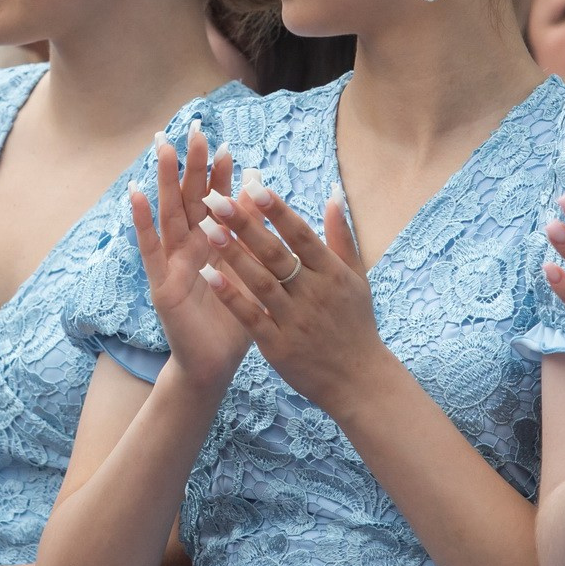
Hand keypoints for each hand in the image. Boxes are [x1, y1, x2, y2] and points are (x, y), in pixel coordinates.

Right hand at [129, 124, 247, 386]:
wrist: (216, 365)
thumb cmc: (236, 321)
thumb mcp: (251, 273)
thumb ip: (252, 234)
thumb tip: (261, 188)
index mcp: (214, 245)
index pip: (216, 201)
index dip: (218, 174)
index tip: (224, 144)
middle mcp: (190, 248)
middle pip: (188, 198)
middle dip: (190, 165)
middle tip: (192, 130)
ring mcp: (172, 262)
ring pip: (167, 214)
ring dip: (164, 181)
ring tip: (162, 147)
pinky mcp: (160, 282)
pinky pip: (149, 247)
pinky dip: (141, 220)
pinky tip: (135, 193)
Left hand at [193, 176, 383, 414]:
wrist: (358, 380)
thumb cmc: (355, 323)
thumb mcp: (357, 278)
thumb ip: (342, 236)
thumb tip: (332, 194)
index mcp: (332, 273)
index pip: (301, 235)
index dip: (277, 210)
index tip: (253, 185)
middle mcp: (314, 293)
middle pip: (275, 253)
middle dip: (245, 224)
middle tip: (215, 199)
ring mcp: (295, 320)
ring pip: (260, 281)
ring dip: (232, 254)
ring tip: (206, 229)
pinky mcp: (278, 345)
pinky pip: (250, 316)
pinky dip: (230, 296)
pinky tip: (208, 275)